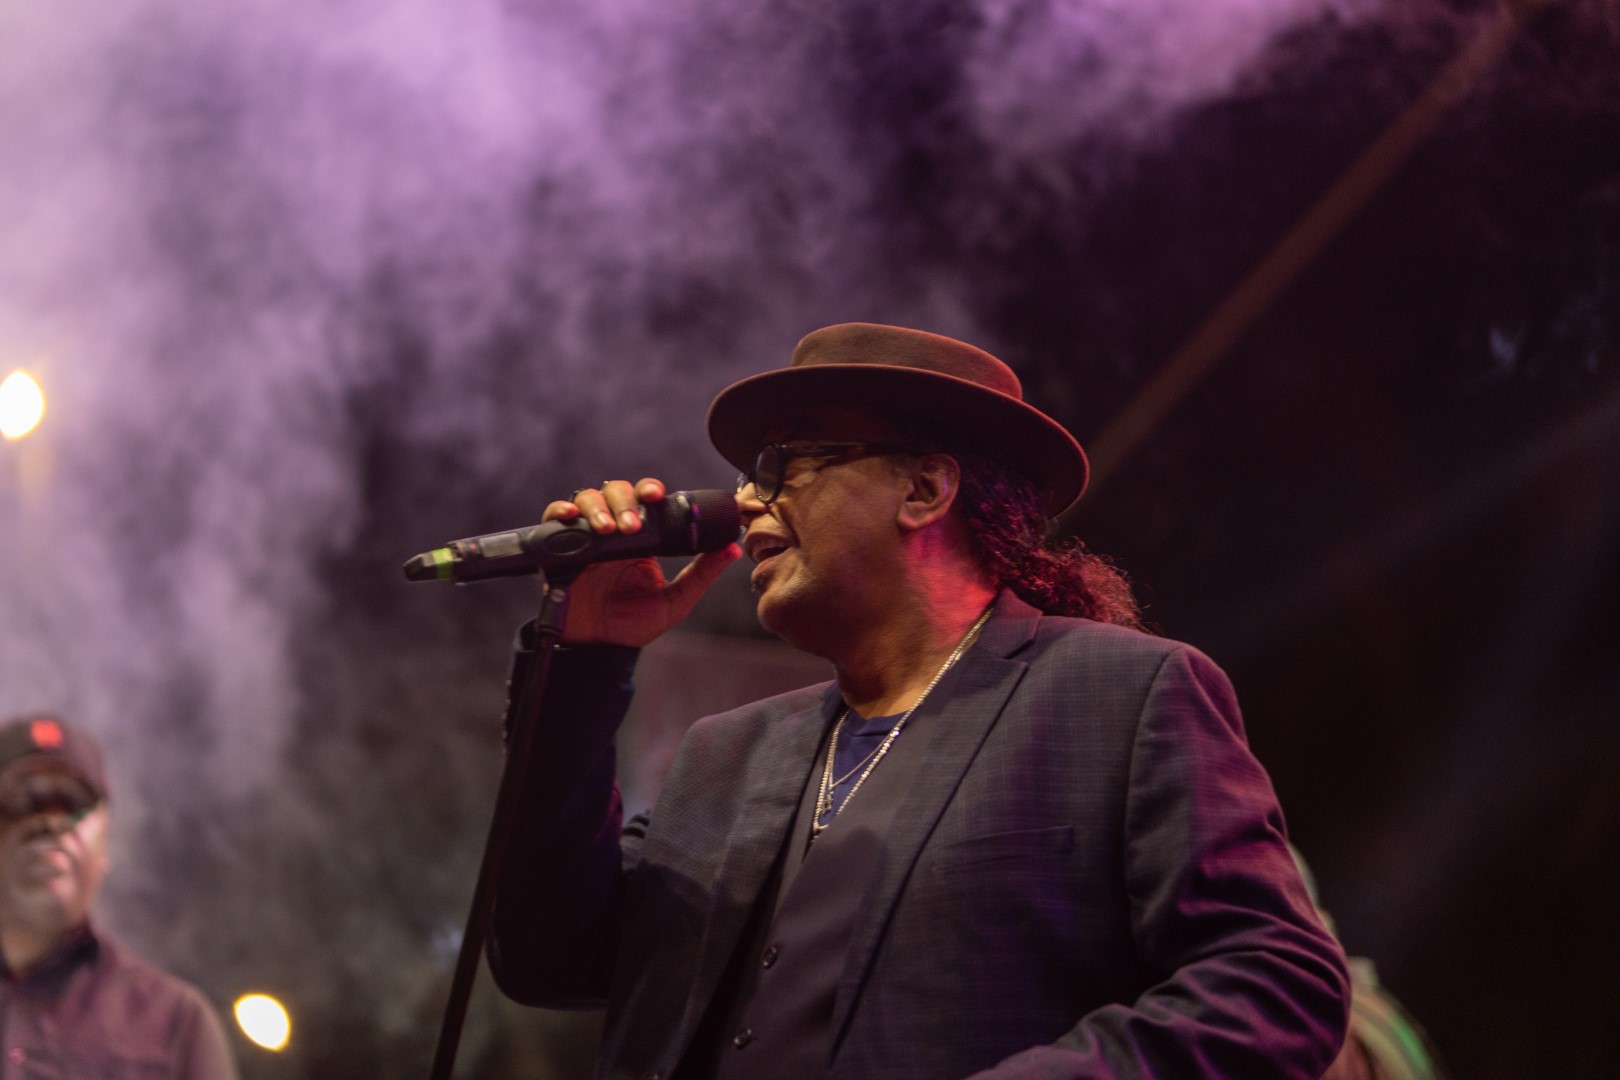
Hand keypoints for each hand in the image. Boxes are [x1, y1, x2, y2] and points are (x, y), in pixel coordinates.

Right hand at [543, 478, 741, 646]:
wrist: (598, 647)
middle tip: (631, 527)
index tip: (656, 495)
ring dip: (598, 508)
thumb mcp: (674, 601)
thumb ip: (701, 575)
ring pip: (589, 499)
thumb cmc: (634, 624)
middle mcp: (615, 532)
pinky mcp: (561, 548)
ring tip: (608, 531)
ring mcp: (587, 537)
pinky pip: (555, 518)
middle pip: (616, 492)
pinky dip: (560, 511)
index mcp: (643, 539)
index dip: (649, 490)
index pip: (645, 500)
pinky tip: (570, 517)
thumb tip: (732, 549)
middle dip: (624, 502)